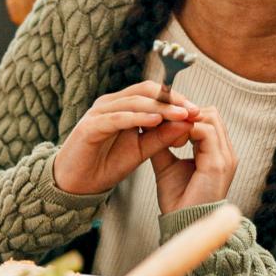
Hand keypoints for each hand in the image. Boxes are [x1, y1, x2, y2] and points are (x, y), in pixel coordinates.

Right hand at [52, 81, 197, 195]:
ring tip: (181, 115)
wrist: (77, 184)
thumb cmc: (106, 165)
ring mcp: (98, 113)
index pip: (153, 93)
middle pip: (145, 91)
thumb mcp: (141, 150)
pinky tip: (156, 121)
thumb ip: (162, 136)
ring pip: (134, 102)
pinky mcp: (90, 126)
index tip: (198, 111)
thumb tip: (187, 122)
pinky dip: (137, 118)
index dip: (176, 99)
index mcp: (122, 106)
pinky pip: (117, 118)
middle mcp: (110, 104)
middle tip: (194, 110)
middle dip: (172, 99)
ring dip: (160, 107)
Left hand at [150, 105, 236, 213]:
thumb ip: (162, 143)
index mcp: (216, 151)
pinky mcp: (218, 163)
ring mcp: (225, 156)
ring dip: (183, 120)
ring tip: (165, 132)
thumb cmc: (177, 198)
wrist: (183, 223)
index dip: (183, 114)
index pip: (206, 118)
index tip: (160, 118)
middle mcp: (225, 151)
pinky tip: (171, 140)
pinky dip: (185, 129)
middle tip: (162, 123)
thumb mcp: (166, 165)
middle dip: (183, 113)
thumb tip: (148, 124)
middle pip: (209, 113)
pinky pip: (206, 131)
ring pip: (209, 117)